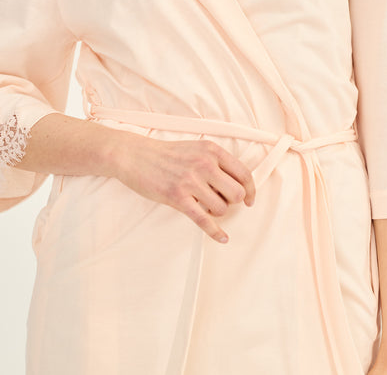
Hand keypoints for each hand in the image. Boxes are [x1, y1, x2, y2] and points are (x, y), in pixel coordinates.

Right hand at [108, 130, 255, 242]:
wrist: (136, 155)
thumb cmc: (167, 154)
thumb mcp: (196, 148)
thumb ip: (216, 161)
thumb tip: (237, 183)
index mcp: (212, 150)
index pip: (243, 173)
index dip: (251, 190)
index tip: (250, 201)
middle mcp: (204, 164)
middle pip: (237, 194)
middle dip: (232, 203)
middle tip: (220, 202)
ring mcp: (191, 181)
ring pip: (221, 208)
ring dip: (216, 213)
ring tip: (203, 206)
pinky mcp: (177, 197)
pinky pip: (203, 220)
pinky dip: (215, 232)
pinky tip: (222, 238)